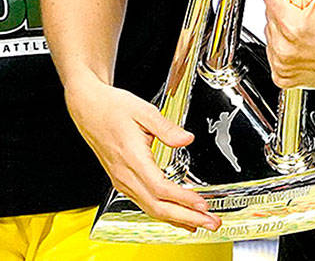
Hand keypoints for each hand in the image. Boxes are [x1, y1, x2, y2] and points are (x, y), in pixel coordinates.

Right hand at [64, 77, 219, 232]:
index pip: (160, 187)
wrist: (88, 108)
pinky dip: (163, 213)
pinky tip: (178, 215)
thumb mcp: (144, 111)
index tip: (202, 204)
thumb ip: (167, 128)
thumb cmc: (113, 108)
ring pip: (150, 208)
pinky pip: (144, 203)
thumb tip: (187, 139)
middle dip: (186, 217)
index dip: (183, 199)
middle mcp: (124, 174)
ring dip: (177, 219)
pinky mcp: (121, 180)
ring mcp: (121, 180)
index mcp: (132, 158)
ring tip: (200, 223)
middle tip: (211, 223)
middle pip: (157, 206)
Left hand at [263, 0, 314, 88]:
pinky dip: (286, 51)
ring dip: (284, 32)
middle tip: (308, 18)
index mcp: (292, 24)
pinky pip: (273, 55)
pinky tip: (303, 48)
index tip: (301, 2)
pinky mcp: (282, 76)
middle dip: (286, 14)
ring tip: (308, 34)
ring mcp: (281, 64)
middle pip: (269, 16)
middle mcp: (283, 47)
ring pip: (270, 35)